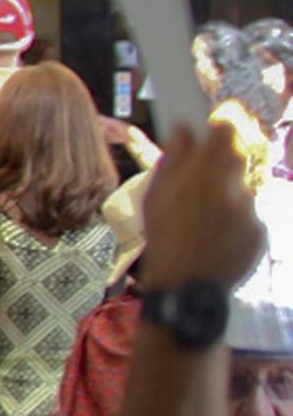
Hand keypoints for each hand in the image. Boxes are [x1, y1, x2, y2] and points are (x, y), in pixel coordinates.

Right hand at [135, 125, 265, 294]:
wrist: (185, 287)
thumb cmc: (163, 239)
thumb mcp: (155, 197)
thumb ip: (173, 159)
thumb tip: (184, 128)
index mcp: (204, 177)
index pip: (225, 133)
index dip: (218, 130)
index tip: (210, 135)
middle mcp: (234, 190)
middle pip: (236, 159)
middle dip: (220, 167)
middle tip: (200, 186)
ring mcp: (251, 212)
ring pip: (243, 191)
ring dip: (228, 198)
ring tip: (206, 222)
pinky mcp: (261, 232)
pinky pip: (250, 218)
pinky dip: (237, 224)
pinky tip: (217, 238)